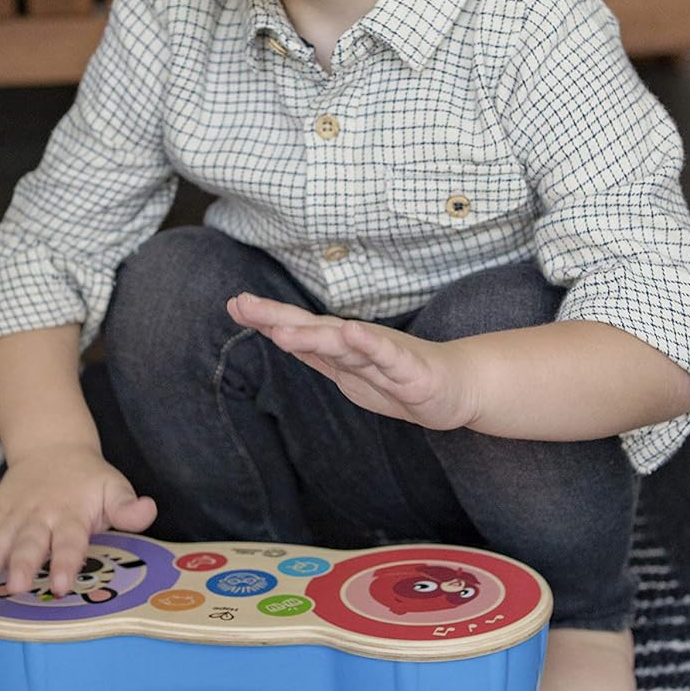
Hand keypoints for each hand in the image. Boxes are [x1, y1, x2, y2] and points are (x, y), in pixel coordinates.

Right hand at [0, 445, 156, 608]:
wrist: (55, 447)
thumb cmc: (89, 481)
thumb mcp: (113, 488)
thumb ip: (127, 506)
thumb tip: (148, 510)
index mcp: (71, 514)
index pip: (70, 541)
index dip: (66, 562)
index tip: (62, 584)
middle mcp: (40, 516)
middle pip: (29, 544)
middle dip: (22, 566)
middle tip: (16, 588)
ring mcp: (14, 515)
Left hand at [226, 292, 477, 430]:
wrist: (456, 386)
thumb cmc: (399, 376)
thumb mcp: (349, 369)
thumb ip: (317, 352)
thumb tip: (277, 331)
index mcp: (341, 347)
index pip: (298, 329)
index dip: (266, 317)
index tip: (233, 304)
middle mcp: (358, 343)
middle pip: (312, 328)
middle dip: (277, 317)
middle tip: (242, 305)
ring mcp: (383, 354)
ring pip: (344, 344)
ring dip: (312, 336)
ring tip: (281, 330)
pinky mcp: (410, 369)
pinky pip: (388, 357)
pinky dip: (370, 345)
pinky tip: (353, 334)